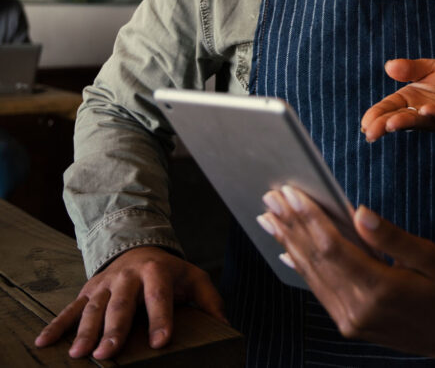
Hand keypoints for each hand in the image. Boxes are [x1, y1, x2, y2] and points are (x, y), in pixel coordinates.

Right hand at [34, 245, 225, 359]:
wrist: (139, 244)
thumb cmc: (170, 271)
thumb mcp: (194, 279)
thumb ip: (210, 301)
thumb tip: (225, 326)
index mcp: (157, 271)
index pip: (160, 295)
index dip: (161, 318)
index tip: (160, 341)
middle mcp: (128, 276)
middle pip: (122, 304)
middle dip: (114, 330)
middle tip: (108, 354)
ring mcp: (106, 283)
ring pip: (94, 308)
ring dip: (84, 331)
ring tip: (78, 355)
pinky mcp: (88, 290)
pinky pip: (70, 308)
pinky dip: (57, 325)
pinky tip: (44, 342)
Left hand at [260, 186, 434, 362]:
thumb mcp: (429, 257)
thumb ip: (391, 236)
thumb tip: (359, 212)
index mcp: (380, 288)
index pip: (334, 247)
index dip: (309, 218)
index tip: (291, 194)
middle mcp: (359, 308)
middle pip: (316, 260)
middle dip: (291, 226)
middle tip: (271, 198)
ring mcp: (351, 320)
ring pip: (312, 276)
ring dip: (290, 244)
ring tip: (271, 219)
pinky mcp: (349, 325)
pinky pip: (320, 292)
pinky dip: (302, 268)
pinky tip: (288, 251)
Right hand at [361, 58, 434, 141]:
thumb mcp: (432, 69)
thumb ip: (412, 69)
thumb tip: (389, 66)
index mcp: (412, 100)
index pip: (389, 108)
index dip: (376, 116)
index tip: (365, 124)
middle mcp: (424, 113)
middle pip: (401, 119)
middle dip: (385, 125)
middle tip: (370, 132)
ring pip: (422, 122)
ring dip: (406, 122)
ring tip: (391, 124)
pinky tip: (426, 111)